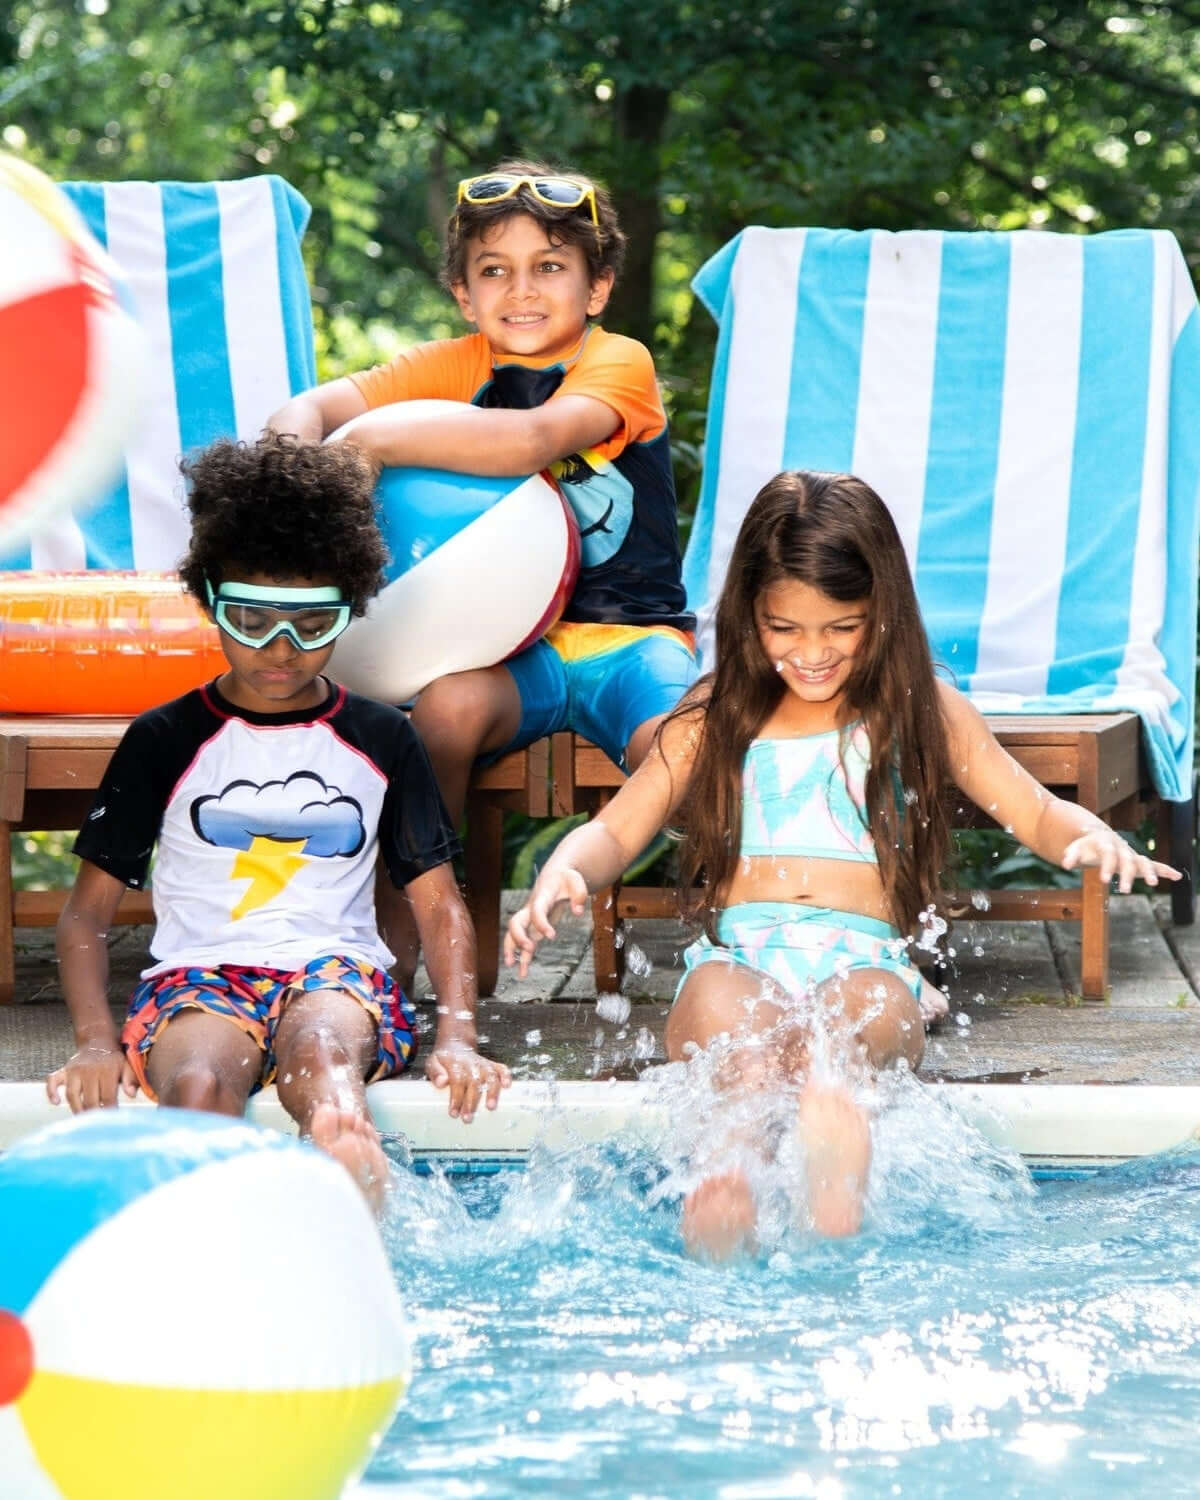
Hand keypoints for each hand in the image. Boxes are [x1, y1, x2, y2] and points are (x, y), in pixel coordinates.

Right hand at [47, 1041, 137, 1111]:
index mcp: (107, 1070)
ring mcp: (74, 1070)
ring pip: (72, 1095)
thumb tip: (131, 1095)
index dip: (110, 1110)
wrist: (98, 1042)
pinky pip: (52, 1081)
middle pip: (89, 1099)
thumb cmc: (114, 1059)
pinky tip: (56, 1102)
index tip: (111, 1120)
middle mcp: (89, 1070)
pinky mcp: (63, 1070)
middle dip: (93, 1114)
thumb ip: (130, 1079)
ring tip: (81, 1120)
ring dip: (76, 1109)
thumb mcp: (126, 1066)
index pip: (108, 1097)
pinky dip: (51, 1092)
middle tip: (96, 1125)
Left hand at [425, 1042, 511, 1121]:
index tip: (453, 1113)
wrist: (456, 1046)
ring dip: (492, 1091)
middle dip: (471, 1101)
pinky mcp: (492, 1065)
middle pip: (473, 1082)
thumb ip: (435, 1072)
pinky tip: (508, 1086)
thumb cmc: (443, 1060)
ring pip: (490, 1076)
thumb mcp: (432, 1062)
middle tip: (468, 1118)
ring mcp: (483, 1064)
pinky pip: (502, 1068)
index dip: (456, 1097)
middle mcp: (471, 1064)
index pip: (457, 1081)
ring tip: (491, 1107)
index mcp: (455, 1064)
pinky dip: (506, 1076)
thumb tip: (442, 1082)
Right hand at [504, 866, 589, 975]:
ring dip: (511, 949)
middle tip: (529, 949)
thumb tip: (578, 912)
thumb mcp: (576, 880)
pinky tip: (523, 972)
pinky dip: (523, 957)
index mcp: (541, 897)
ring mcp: (530, 919)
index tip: (551, 936)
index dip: (541, 923)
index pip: (536, 911)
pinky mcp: (533, 928)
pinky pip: (524, 943)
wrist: (554, 876)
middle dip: (518, 937)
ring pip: (514, 934)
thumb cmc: (566, 878)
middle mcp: (531, 909)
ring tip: (510, 965)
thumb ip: (579, 894)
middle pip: (516, 922)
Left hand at [1062, 831, 1180, 893]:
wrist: (1098, 836)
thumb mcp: (1075, 849)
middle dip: (1127, 875)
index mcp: (1106, 844)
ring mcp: (1131, 854)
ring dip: (1149, 872)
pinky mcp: (1138, 861)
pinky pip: (1154, 864)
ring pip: (1143, 862)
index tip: (1105, 880)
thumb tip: (1063, 864)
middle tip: (1125, 891)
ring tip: (1153, 884)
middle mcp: (1121, 849)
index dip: (1107, 866)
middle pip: (1127, 861)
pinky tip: (1177, 877)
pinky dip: (1165, 869)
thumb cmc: (1085, 845)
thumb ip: (1070, 855)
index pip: (1108, 855)